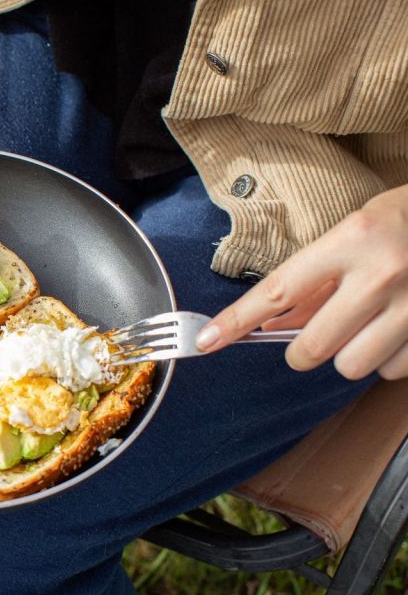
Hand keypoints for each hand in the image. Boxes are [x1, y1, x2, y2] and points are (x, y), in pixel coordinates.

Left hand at [196, 183, 407, 379]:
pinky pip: (391, 371)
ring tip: (367, 325)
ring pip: (351, 366)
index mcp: (351, 240)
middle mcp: (383, 273)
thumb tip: (270, 326)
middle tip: (315, 335)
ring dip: (350, 355)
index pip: (277, 291)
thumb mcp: (351, 235)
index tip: (206, 340)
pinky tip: (396, 330)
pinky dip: (387, 359)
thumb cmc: (401, 223)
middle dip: (303, 350)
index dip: (237, 321)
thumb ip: (312, 283)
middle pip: (313, 347)